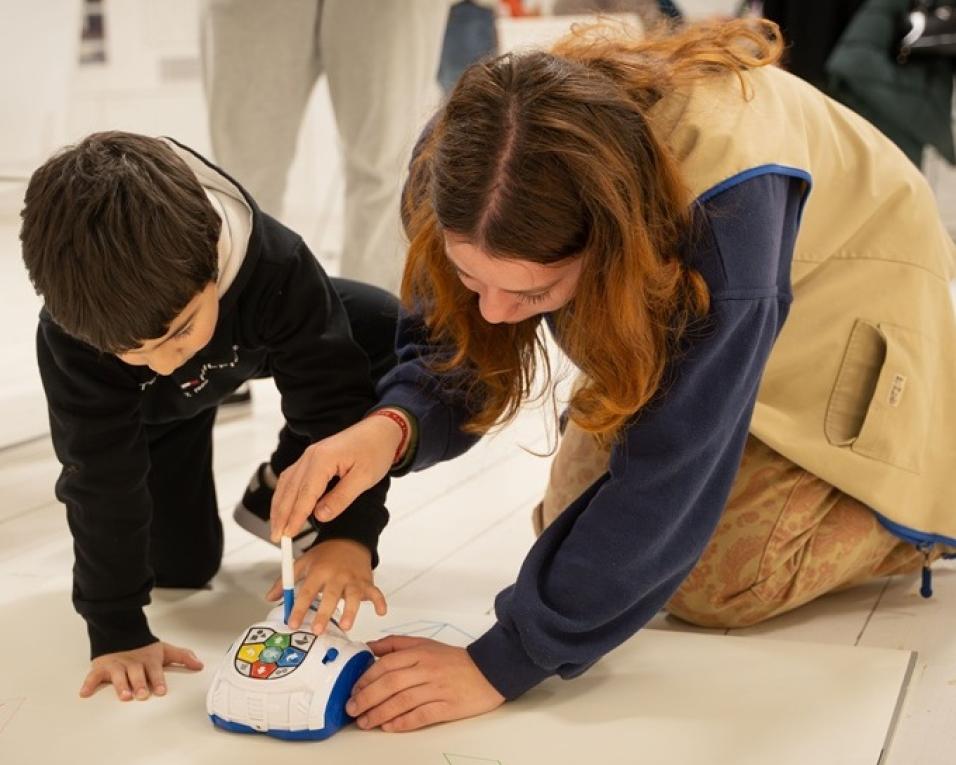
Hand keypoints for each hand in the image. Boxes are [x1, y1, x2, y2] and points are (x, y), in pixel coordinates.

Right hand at [79, 641, 202, 700]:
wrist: (121, 632)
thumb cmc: (144, 649)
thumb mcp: (164, 650)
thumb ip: (183, 657)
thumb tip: (199, 665)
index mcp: (148, 659)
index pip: (155, 671)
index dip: (158, 680)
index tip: (161, 691)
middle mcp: (133, 663)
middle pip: (137, 674)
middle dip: (139, 684)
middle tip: (142, 695)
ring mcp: (117, 665)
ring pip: (118, 675)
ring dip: (121, 686)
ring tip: (124, 696)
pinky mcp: (102, 667)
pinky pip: (94, 675)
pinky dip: (89, 683)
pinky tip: (85, 693)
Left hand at [265, 539, 386, 633]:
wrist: (349, 540)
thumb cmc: (325, 556)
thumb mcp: (303, 563)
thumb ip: (287, 581)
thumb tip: (270, 598)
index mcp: (319, 571)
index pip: (306, 591)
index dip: (298, 608)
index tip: (292, 623)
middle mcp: (336, 575)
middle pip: (330, 595)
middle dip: (324, 613)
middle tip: (317, 630)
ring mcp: (353, 579)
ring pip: (353, 595)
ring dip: (351, 610)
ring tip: (345, 625)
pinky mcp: (367, 582)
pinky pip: (375, 592)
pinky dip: (380, 601)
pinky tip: (381, 612)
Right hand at [270, 413, 406, 541]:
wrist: (380, 429)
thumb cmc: (375, 451)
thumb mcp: (364, 478)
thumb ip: (341, 497)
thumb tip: (320, 516)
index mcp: (323, 459)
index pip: (305, 493)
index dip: (295, 516)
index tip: (287, 535)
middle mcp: (310, 455)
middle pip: (290, 489)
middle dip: (281, 515)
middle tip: (276, 538)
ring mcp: (309, 455)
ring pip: (287, 483)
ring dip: (280, 506)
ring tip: (277, 527)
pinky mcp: (311, 457)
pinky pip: (292, 477)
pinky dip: (285, 494)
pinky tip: (283, 506)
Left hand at [346, 636, 504, 731]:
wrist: (489, 670)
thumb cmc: (454, 660)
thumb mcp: (425, 644)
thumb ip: (396, 644)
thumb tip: (369, 647)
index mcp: (419, 653)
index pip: (386, 664)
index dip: (366, 678)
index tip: (354, 690)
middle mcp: (426, 670)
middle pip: (390, 683)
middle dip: (367, 698)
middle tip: (352, 708)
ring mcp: (437, 689)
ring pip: (402, 701)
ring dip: (379, 713)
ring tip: (365, 722)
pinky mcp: (447, 707)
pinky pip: (421, 716)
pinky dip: (403, 722)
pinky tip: (389, 727)